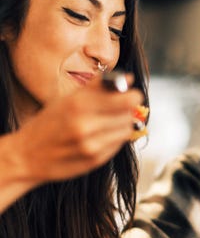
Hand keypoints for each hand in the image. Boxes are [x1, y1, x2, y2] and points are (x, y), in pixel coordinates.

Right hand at [6, 74, 142, 183]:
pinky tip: (100, 136)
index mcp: (78, 104)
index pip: (125, 100)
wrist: (27, 155)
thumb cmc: (50, 123)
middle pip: (129, 115)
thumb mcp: (69, 98)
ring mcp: (91, 145)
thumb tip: (128, 77)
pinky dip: (114, 139)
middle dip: (127, 110)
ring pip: (126, 130)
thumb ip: (99, 86)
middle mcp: (86, 125)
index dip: (133, 96)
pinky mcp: (96, 160)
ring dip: (122, 125)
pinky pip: (118, 145)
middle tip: (119, 109)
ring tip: (107, 123)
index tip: (131, 95)